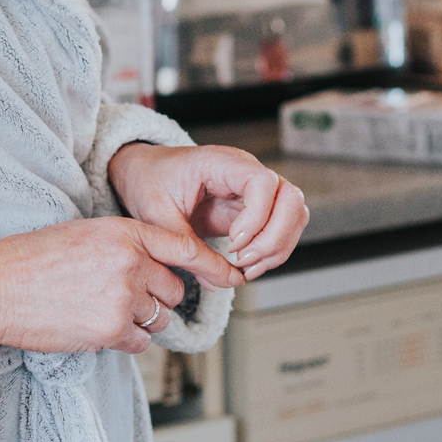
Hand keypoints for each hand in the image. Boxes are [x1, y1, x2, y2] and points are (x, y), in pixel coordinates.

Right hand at [0, 217, 244, 353]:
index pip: (183, 247)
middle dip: (155, 295)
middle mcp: (130, 262)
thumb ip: (128, 244)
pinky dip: (125, 339)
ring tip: (101, 307)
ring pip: (158, 317)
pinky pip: (141, 341)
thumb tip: (159, 266)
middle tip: (121, 293)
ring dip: (139, 318)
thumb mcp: (89, 233)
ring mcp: (123, 297)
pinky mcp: (111, 330)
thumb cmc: (36, 258)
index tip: (229, 273)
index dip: (210, 263)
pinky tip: (96, 324)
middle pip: (173, 288)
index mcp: (125, 232)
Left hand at [106, 144, 308, 279]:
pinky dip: (273, 252)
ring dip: (277, 248)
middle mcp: (246, 172)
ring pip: (295, 214)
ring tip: (245, 268)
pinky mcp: (255, 209)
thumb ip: (186, 247)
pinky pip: (282, 228)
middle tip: (242, 261)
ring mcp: (255, 190)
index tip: (232, 242)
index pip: (263, 182)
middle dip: (274, 238)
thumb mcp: (156, 215)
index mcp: (221, 162)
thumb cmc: (150, 182)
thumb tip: (220, 280)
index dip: (256, 218)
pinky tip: (247, 266)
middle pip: (291, 198)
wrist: (146, 174)